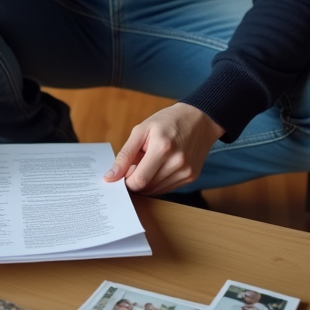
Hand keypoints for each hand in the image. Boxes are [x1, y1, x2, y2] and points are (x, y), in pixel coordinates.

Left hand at [104, 103, 224, 195]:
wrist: (199, 119)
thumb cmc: (167, 121)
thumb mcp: (141, 130)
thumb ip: (125, 155)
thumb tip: (110, 177)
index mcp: (162, 147)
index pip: (139, 180)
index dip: (126, 182)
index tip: (121, 175)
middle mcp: (177, 162)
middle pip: (147, 187)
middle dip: (135, 181)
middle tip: (135, 166)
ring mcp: (186, 171)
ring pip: (157, 190)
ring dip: (147, 182)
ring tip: (149, 163)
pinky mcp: (191, 176)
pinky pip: (167, 188)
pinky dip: (158, 182)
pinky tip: (159, 167)